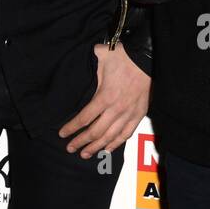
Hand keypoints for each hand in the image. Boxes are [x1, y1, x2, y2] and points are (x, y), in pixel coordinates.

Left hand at [59, 43, 150, 158]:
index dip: (72, 128)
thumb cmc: (124, 57)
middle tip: (70, 148)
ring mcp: (128, 114)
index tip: (62, 134)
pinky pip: (126, 134)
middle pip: (95, 132)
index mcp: (104, 97)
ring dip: (96, 147)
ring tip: (85, 154)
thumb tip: (85, 54)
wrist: (147, 59)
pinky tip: (107, 149)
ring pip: (110, 137)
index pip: (84, 118)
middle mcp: (116, 109)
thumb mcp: (102, 56)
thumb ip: (91, 58)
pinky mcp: (138, 115)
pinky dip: (115, 144)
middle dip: (81, 142)